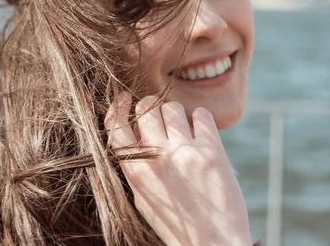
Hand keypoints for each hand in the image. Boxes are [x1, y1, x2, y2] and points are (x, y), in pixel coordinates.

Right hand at [104, 93, 252, 245]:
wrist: (212, 244)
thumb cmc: (176, 224)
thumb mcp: (143, 199)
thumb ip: (136, 167)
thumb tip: (133, 133)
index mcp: (136, 172)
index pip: (116, 126)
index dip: (118, 107)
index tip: (123, 98)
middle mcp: (157, 158)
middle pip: (145, 108)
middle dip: (149, 107)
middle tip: (157, 114)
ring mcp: (185, 153)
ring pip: (172, 107)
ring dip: (174, 113)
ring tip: (181, 128)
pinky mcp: (212, 152)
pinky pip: (202, 115)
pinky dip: (201, 119)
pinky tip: (201, 131)